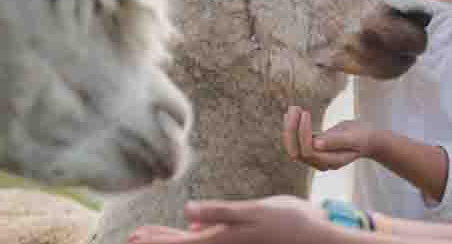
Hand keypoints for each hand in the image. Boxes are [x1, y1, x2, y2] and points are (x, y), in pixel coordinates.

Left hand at [128, 196, 329, 243]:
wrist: (318, 236)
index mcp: (220, 240)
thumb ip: (220, 211)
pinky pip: (209, 239)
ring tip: (151, 233)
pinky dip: (194, 234)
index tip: (133, 238)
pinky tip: (192, 226)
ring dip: (172, 237)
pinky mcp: (242, 239)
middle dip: (158, 240)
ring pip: (194, 243)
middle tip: (133, 237)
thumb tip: (186, 211)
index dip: (155, 240)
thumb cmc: (288, 222)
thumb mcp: (253, 211)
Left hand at [283, 106, 380, 170]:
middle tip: (294, 108)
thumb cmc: (363, 136)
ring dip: (290, 128)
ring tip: (293, 108)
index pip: (308, 151)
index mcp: (330, 161)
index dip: (302, 134)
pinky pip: (298, 140)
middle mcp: (320, 162)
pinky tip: (291, 113)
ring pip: (294, 146)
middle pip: (297, 152)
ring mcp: (316, 156)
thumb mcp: (353, 137)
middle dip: (291, 130)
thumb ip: (336, 141)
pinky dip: (293, 127)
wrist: (369, 138)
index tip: (306, 113)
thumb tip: (316, 144)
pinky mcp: (314, 147)